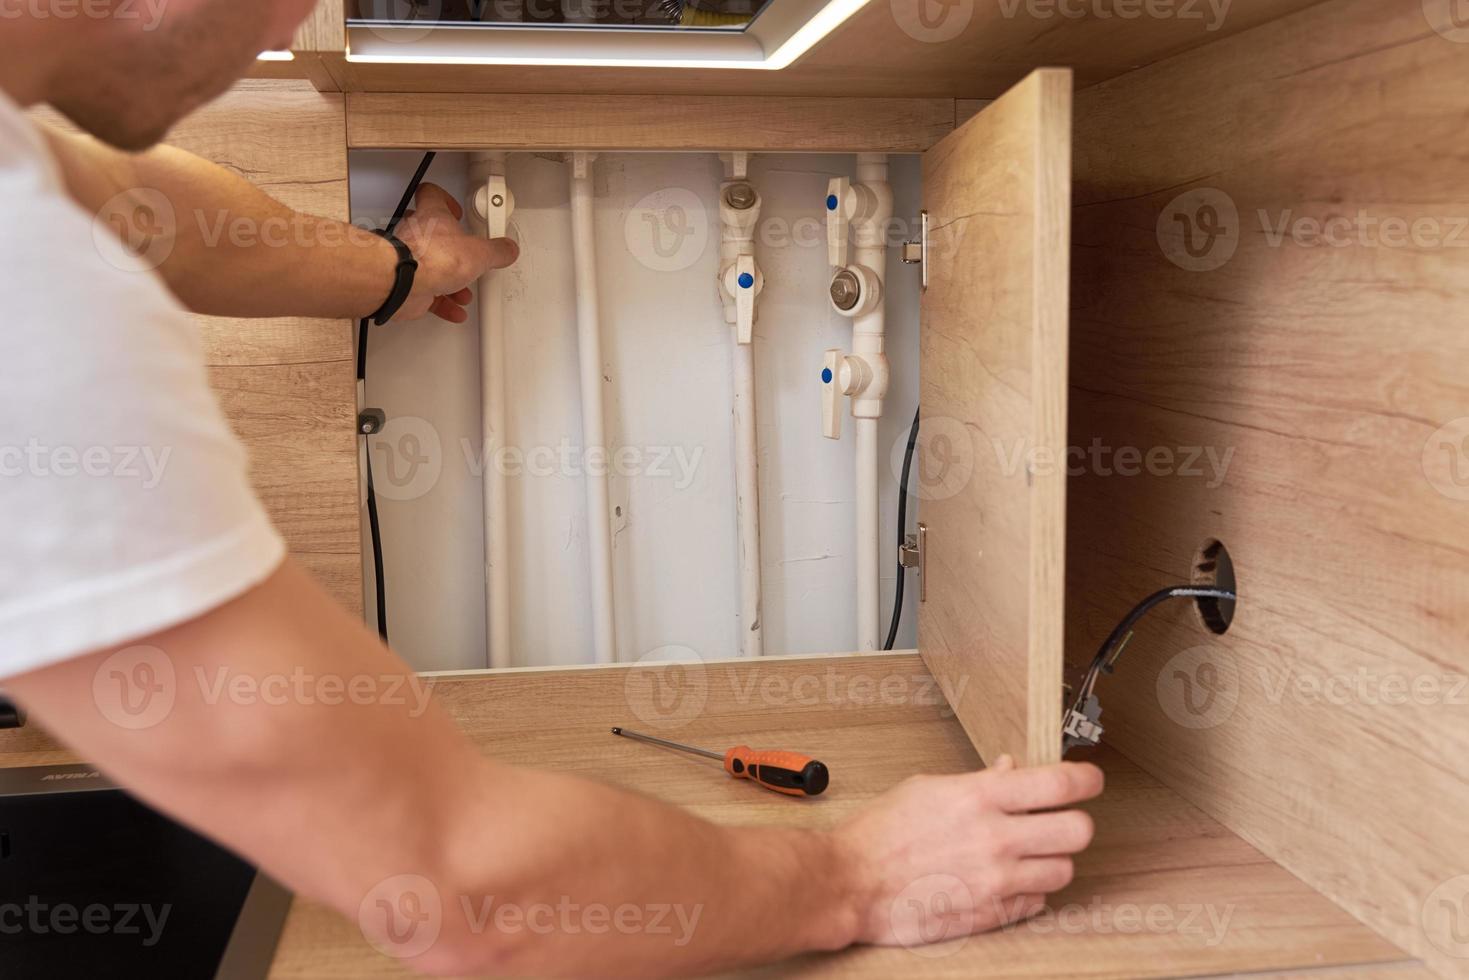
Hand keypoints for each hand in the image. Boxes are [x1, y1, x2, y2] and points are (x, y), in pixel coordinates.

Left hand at [391, 183, 518, 323]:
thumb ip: (495, 251)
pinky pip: (425, 292)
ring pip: (430, 267)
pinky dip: (441, 302)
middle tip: (463, 253)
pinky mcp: (405, 283)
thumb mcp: (479, 253)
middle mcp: (415, 234)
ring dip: (449, 280)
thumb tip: (507, 249)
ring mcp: (408, 259)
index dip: (445, 200)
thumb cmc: (430, 258)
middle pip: (433, 234)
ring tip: (463, 289)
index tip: (456, 210)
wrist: (402, 284)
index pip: (433, 195)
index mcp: (432, 216)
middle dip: (452, 249)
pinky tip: (453, 309)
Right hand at [835, 756, 1102, 947]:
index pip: (1060, 783)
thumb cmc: (881, 834)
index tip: (1091, 780)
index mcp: (978, 797)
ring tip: (1031, 853)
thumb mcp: (927, 788)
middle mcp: (994, 839)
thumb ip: (978, 781)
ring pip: (1063, 871)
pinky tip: (1009, 879)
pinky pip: (1036, 902)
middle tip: (1064, 820)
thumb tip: (1012, 771)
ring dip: (1053, 860)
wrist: (852, 882)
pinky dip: (1030, 891)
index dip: (1087, 779)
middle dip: (1076, 823)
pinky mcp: (989, 914)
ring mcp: (995, 881)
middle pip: (1078, 831)